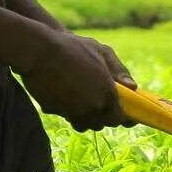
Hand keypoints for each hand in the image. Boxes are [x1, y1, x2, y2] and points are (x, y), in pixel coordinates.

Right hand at [16, 30, 133, 131]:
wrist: (39, 50)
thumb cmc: (72, 47)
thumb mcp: (100, 51)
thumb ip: (119, 69)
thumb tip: (133, 87)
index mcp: (106, 93)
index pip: (118, 118)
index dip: (120, 117)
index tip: (120, 113)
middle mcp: (92, 106)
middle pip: (101, 124)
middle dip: (101, 116)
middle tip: (98, 102)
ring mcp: (72, 110)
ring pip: (83, 124)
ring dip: (85, 117)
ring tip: (81, 100)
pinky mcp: (55, 112)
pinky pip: (66, 116)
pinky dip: (68, 111)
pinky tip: (65, 94)